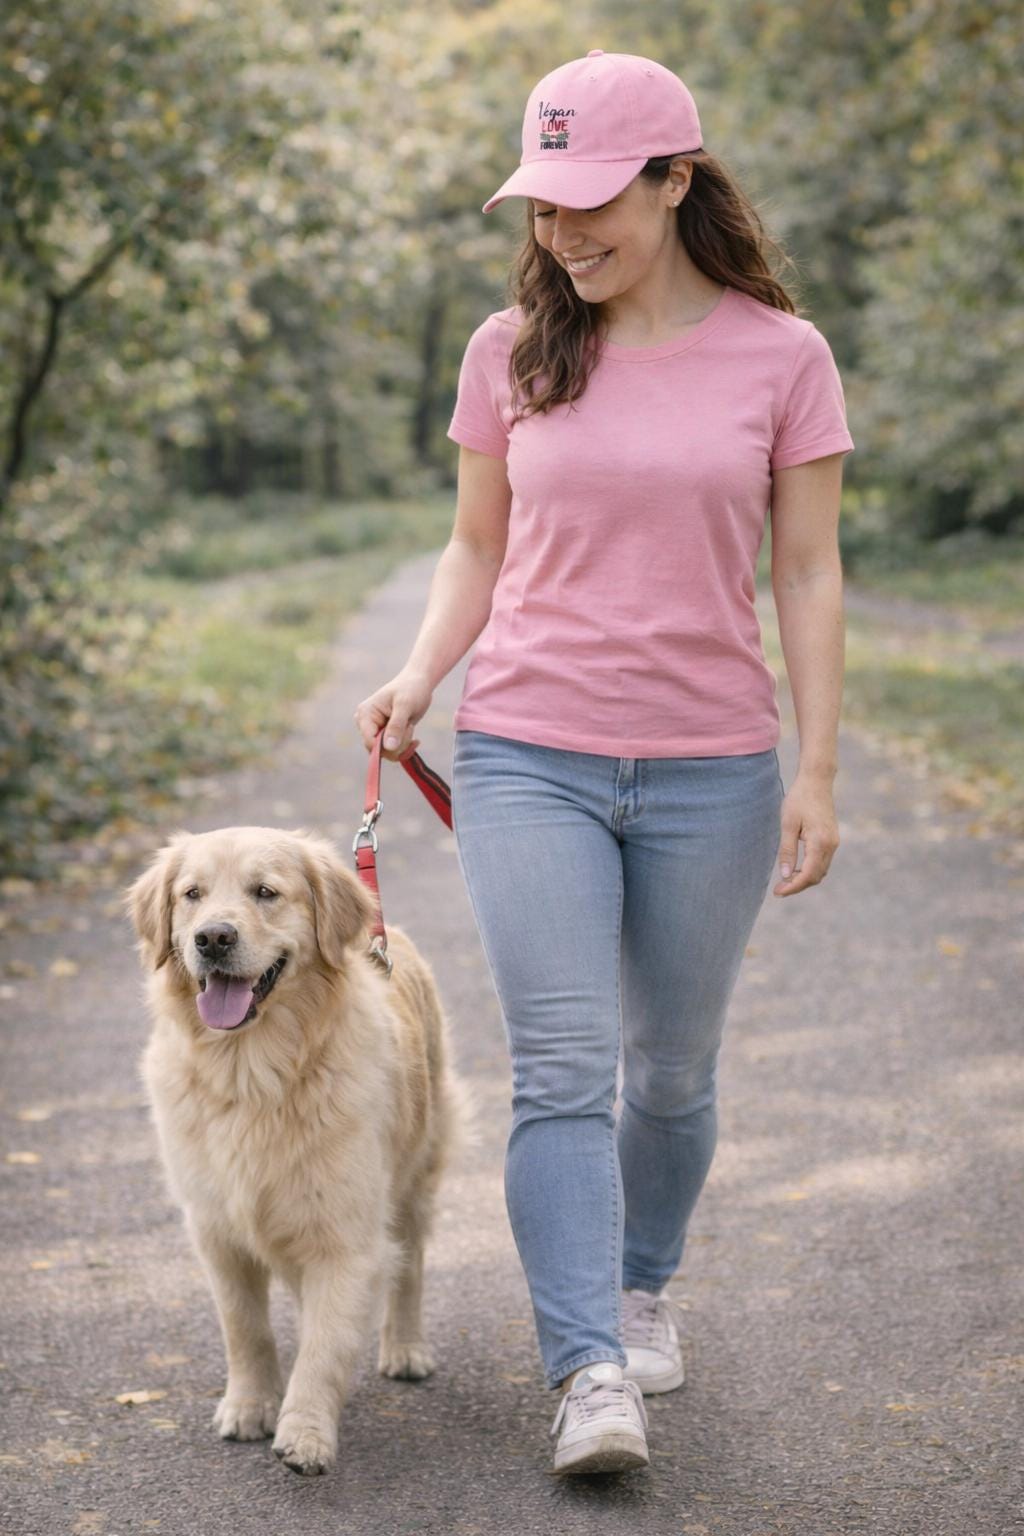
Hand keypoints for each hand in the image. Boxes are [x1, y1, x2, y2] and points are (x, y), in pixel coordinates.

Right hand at [353, 667, 432, 761]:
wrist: (418, 683)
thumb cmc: (411, 689)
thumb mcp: (405, 705)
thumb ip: (396, 726)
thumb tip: (389, 747)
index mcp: (365, 714)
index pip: (369, 742)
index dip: (386, 747)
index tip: (404, 740)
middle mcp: (366, 723)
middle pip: (378, 750)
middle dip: (397, 744)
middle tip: (410, 728)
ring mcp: (375, 730)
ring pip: (387, 752)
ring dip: (403, 744)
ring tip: (409, 725)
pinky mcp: (384, 734)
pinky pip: (392, 750)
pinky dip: (404, 746)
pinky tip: (412, 735)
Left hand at [772, 771, 838, 896]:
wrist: (817, 781)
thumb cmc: (799, 799)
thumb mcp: (787, 824)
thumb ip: (787, 851)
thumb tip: (786, 876)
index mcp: (820, 842)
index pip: (808, 875)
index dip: (793, 887)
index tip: (778, 892)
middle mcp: (831, 845)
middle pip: (816, 877)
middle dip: (798, 886)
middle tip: (778, 889)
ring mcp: (834, 842)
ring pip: (821, 871)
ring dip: (804, 879)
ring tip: (785, 880)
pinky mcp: (832, 839)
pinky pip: (823, 861)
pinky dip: (810, 869)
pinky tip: (796, 868)